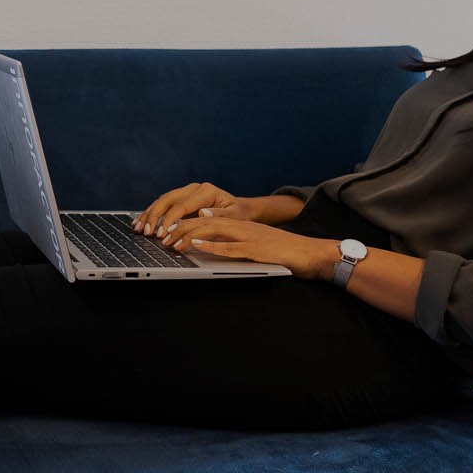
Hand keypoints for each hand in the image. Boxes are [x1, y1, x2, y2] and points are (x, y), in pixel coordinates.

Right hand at [133, 182, 253, 236]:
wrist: (239, 208)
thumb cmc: (238, 214)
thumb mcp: (234, 216)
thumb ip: (220, 215)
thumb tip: (203, 213)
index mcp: (205, 191)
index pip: (182, 205)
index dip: (170, 219)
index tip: (162, 233)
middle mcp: (193, 188)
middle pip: (167, 199)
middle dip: (154, 216)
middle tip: (147, 232)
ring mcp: (186, 192)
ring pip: (162, 201)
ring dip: (149, 214)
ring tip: (138, 228)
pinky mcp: (181, 198)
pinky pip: (163, 205)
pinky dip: (151, 213)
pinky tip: (141, 222)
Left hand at [160, 216, 336, 281]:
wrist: (311, 253)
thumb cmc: (283, 251)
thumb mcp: (255, 242)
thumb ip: (232, 239)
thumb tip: (206, 241)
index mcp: (240, 224)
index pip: (206, 220)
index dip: (185, 224)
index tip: (167, 231)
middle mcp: (242, 226)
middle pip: (204, 223)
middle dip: (180, 229)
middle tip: (161, 237)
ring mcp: (249, 237)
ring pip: (213, 231)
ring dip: (189, 237)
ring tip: (172, 242)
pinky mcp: (256, 250)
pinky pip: (229, 247)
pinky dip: (210, 246)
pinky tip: (196, 246)